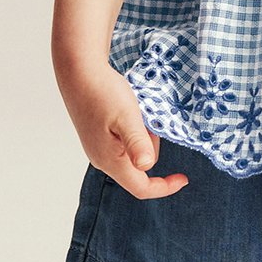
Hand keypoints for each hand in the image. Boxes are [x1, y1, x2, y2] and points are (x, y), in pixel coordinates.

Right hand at [61, 64, 189, 195]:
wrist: (78, 73)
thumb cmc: (102, 93)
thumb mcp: (127, 116)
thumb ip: (137, 143)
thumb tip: (146, 165)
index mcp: (111, 160)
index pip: (141, 188)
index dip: (164, 187)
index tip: (183, 178)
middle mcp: (102, 160)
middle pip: (140, 169)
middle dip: (152, 147)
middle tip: (149, 121)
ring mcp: (99, 149)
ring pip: (133, 155)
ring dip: (143, 137)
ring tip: (137, 113)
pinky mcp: (98, 138)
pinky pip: (124, 144)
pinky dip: (134, 132)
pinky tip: (128, 114)